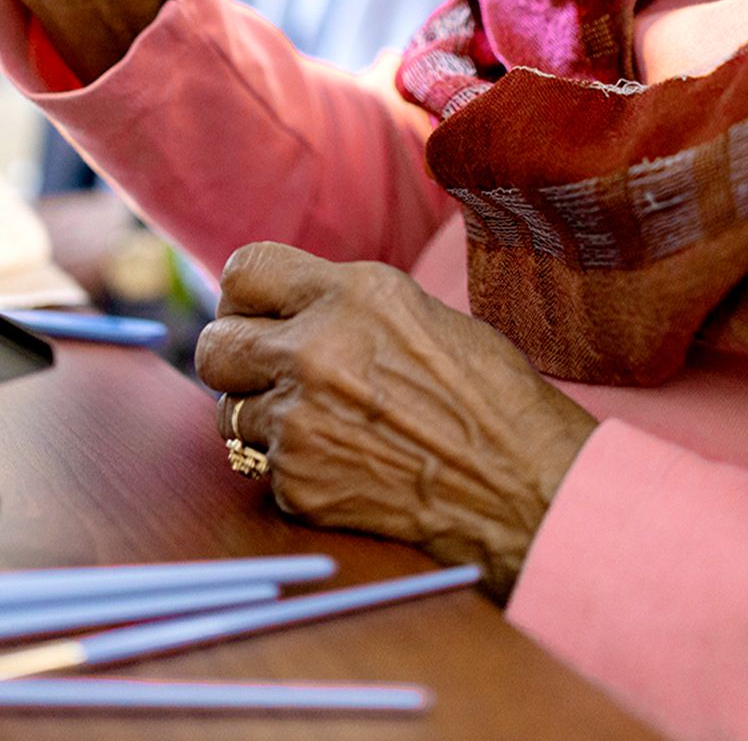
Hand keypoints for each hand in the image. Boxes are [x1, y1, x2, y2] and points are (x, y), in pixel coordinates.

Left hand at [196, 242, 596, 599]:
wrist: (521, 485)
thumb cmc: (489, 395)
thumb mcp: (417, 313)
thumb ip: (345, 306)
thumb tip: (289, 309)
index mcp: (353, 293)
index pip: (244, 271)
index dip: (248, 296)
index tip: (258, 313)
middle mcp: (315, 349)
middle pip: (215, 345)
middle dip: (235, 357)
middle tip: (265, 370)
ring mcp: (300, 420)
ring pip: (230, 412)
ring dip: (262, 416)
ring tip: (319, 423)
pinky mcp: (297, 483)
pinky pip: (265, 467)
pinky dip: (295, 469)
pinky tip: (348, 464)